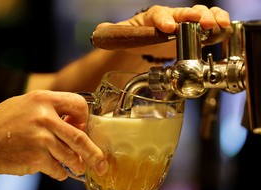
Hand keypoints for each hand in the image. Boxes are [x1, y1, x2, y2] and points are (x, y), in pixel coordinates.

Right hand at [0, 90, 107, 183]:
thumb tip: (75, 122)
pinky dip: (61, 173)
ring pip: (71, 156)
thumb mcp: (26, 105)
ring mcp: (41, 139)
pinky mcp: (35, 158)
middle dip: (94, 153)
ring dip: (77, 165)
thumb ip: (51, 110)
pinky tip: (59, 172)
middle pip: (80, 137)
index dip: (85, 117)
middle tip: (101, 163)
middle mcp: (45, 118)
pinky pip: (58, 169)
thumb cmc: (3, 122)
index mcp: (44, 100)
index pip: (79, 104)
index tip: (83, 127)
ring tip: (79, 168)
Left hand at [96, 5, 230, 56]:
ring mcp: (184, 24)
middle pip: (183, 12)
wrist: (147, 42)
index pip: (157, 15)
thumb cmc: (136, 36)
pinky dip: (217, 25)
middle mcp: (170, 17)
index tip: (168, 29)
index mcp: (151, 17)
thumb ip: (112, 31)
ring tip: (217, 24)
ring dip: (210, 18)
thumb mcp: (122, 34)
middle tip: (201, 23)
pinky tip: (224, 28)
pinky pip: (208, 26)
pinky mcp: (194, 33)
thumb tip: (100, 30)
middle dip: (193, 17)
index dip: (163, 20)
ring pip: (199, 15)